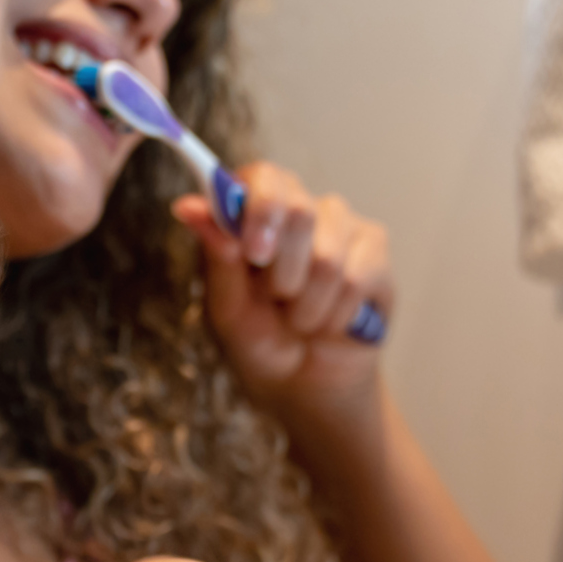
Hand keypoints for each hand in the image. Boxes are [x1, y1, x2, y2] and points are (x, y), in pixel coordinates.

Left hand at [172, 162, 392, 427]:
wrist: (304, 385)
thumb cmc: (260, 342)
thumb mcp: (227, 309)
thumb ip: (216, 257)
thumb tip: (187, 206)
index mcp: (255, 213)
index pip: (260, 175)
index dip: (259, 206)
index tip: (254, 252)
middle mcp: (300, 209)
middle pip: (299, 208)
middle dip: (281, 274)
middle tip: (276, 301)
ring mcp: (342, 227)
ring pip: (328, 253)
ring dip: (307, 304)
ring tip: (300, 320)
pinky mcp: (375, 253)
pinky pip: (357, 277)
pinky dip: (335, 315)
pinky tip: (331, 323)